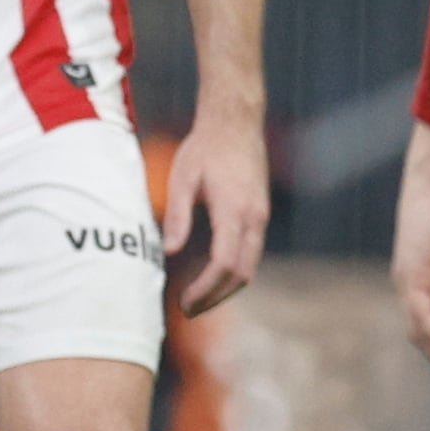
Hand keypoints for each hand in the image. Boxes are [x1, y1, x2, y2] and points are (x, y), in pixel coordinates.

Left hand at [162, 109, 271, 316]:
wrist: (236, 121)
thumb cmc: (205, 147)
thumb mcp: (182, 178)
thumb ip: (176, 216)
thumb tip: (168, 253)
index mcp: (234, 209)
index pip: (224, 264)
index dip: (205, 289)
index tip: (184, 301)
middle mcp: (254, 216)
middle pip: (241, 273)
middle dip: (216, 297)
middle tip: (188, 309)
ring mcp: (261, 215)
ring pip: (249, 265)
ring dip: (226, 287)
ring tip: (198, 299)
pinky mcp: (260, 212)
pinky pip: (251, 252)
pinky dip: (233, 271)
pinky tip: (211, 274)